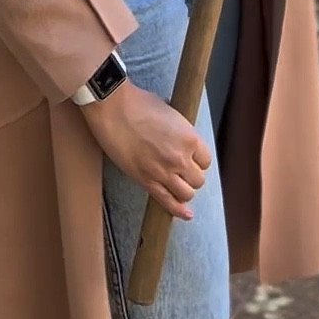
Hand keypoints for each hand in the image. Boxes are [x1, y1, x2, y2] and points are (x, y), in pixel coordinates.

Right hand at [79, 80, 210, 221]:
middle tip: (182, 171)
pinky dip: (178, 210)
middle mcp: (180, 158)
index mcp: (189, 138)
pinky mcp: (146, 181)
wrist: (113, 109)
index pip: (206, 160)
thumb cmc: (138, 103)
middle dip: (191, 176)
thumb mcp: (169, 111)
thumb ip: (178, 128)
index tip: (191, 159)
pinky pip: (167, 201)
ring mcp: (163, 172)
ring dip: (183, 190)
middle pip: (198, 179)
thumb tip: (179, 134)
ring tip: (177, 185)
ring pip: (186, 194)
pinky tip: (186, 214)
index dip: (198, 160)